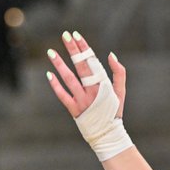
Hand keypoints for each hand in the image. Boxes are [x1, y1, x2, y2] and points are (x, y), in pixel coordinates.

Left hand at [46, 31, 131, 160]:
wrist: (108, 135)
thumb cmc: (114, 111)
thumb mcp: (121, 91)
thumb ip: (119, 72)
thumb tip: (111, 54)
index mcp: (104, 84)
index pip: (92, 61)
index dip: (84, 47)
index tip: (76, 34)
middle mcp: (93, 91)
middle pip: (81, 66)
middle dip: (73, 50)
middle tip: (65, 35)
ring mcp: (82, 101)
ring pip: (69, 79)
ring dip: (59, 64)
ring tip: (50, 51)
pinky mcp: (74, 110)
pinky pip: (63, 96)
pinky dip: (55, 86)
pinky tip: (48, 74)